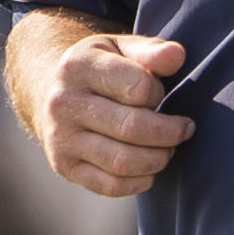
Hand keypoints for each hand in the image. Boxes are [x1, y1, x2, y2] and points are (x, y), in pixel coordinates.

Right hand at [16, 30, 193, 197]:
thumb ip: (151, 51)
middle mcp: (64, 103)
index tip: (160, 95)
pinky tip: (148, 168)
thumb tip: (178, 55)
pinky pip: (111, 186)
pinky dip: (140, 181)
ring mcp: (61, 138)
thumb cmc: (100, 70)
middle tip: (183, 130)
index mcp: (79, 66)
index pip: (138, 87)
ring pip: (123, 161)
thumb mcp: (120, 49)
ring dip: (159, 159)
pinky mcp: (65, 167)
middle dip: (170, 133)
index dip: (159, 94)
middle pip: (133, 128)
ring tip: (168, 149)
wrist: (50, 94)